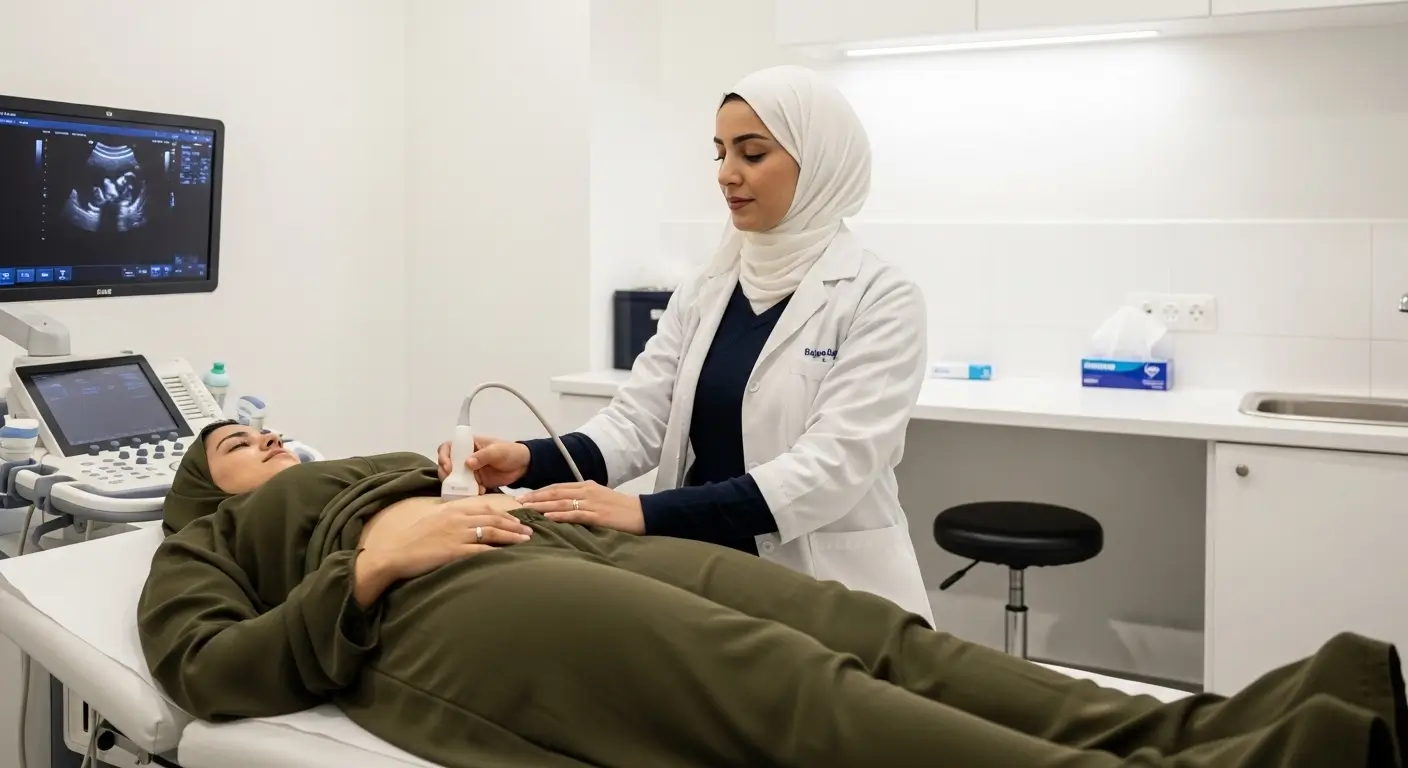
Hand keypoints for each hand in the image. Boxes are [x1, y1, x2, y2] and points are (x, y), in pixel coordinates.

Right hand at [371, 496, 533, 581]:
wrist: (396, 552)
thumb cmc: (413, 538)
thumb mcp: (433, 519)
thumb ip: (451, 517)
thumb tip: (466, 520)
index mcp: (453, 509)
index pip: (486, 507)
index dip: (505, 513)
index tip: (517, 518)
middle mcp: (458, 519)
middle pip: (494, 519)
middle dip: (514, 524)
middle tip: (528, 530)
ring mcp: (457, 535)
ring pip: (492, 532)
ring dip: (512, 536)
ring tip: (525, 540)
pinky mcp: (454, 551)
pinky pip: (482, 550)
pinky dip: (498, 552)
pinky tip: (509, 555)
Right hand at [437, 435, 529, 490]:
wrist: (523, 466)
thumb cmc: (510, 452)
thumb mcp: (498, 451)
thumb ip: (483, 455)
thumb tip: (467, 463)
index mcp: (469, 445)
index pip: (449, 447)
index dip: (444, 456)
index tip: (448, 466)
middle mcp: (465, 457)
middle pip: (447, 464)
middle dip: (446, 473)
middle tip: (452, 481)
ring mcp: (470, 471)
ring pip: (455, 478)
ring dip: (456, 484)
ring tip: (463, 489)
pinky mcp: (476, 482)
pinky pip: (467, 488)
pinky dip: (469, 491)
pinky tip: (479, 492)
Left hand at [518, 481, 644, 534]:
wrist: (643, 513)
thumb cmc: (621, 509)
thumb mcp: (600, 499)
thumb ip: (583, 500)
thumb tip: (564, 507)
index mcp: (586, 486)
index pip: (557, 487)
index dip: (538, 492)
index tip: (523, 497)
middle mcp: (586, 491)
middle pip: (555, 493)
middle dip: (534, 498)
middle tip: (517, 503)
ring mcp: (592, 503)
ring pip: (561, 503)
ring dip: (541, 506)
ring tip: (526, 510)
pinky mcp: (598, 515)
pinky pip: (575, 514)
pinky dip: (559, 516)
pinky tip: (547, 518)